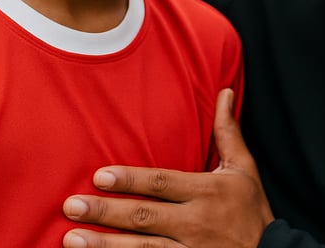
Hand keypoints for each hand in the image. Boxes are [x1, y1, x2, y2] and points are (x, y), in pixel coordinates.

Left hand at [62, 89, 273, 247]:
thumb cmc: (252, 211)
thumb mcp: (244, 169)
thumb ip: (228, 132)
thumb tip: (225, 91)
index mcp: (208, 191)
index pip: (162, 183)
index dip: (130, 180)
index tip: (99, 176)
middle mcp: (198, 223)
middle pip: (145, 217)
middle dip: (106, 212)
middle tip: (71, 206)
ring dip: (105, 246)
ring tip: (71, 238)